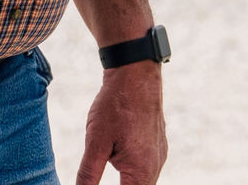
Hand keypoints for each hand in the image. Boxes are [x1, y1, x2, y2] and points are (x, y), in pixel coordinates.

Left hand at [76, 61, 165, 184]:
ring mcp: (159, 156)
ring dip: (125, 184)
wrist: (136, 73)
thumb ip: (88, 175)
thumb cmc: (116, 106)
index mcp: (141, 171)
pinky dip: (132, 174)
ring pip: (142, 183)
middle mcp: (155, 167)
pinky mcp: (157, 146)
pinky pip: (146, 170)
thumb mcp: (95, 142)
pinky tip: (118, 162)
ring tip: (107, 159)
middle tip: (93, 179)